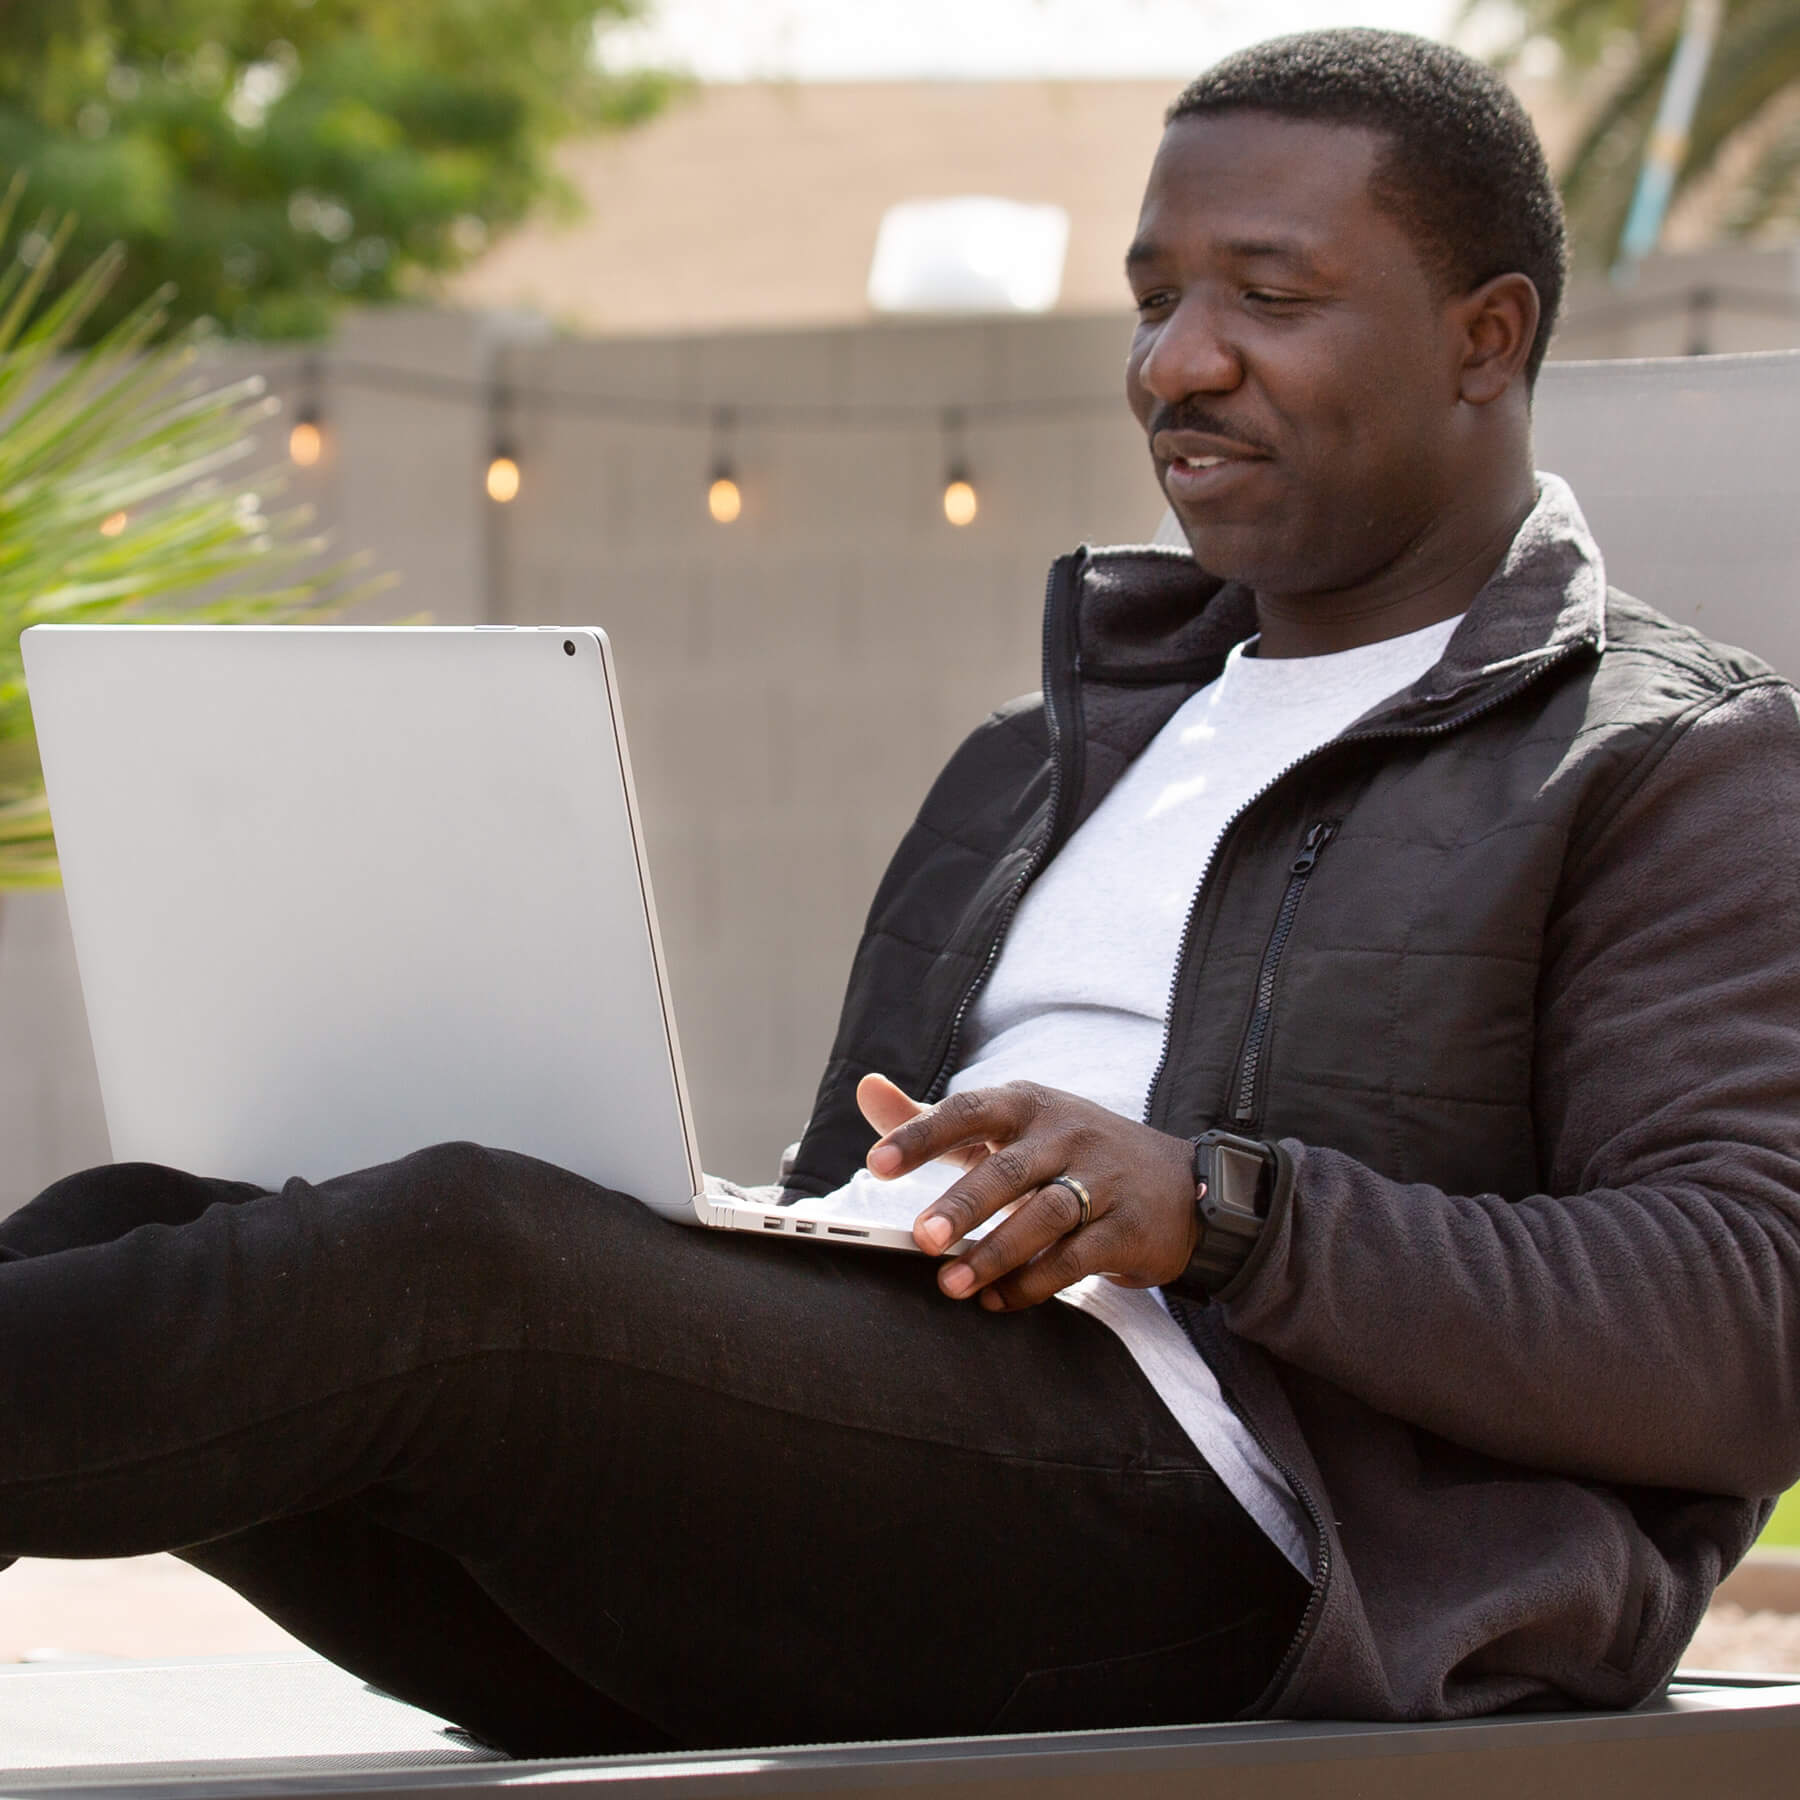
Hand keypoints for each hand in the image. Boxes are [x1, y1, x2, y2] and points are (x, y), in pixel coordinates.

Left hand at [856, 1074, 1198, 1311]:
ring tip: (953, 1285)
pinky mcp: (1128, 1228)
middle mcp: (1066, 1134)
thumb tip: (865, 1090)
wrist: (1180, 1185)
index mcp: (1028, 1105)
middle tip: (924, 1238)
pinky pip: (1077, 1257)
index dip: (922, 1136)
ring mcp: (1102, 1180)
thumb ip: (935, 1119)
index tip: (876, 1163)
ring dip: (995, 1253)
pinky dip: (1034, 1282)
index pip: (969, 1111)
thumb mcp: (1009, 1126)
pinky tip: (997, 1299)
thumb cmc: (1070, 1151)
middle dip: (963, 1205)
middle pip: (1010, 1169)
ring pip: (1045, 1215)